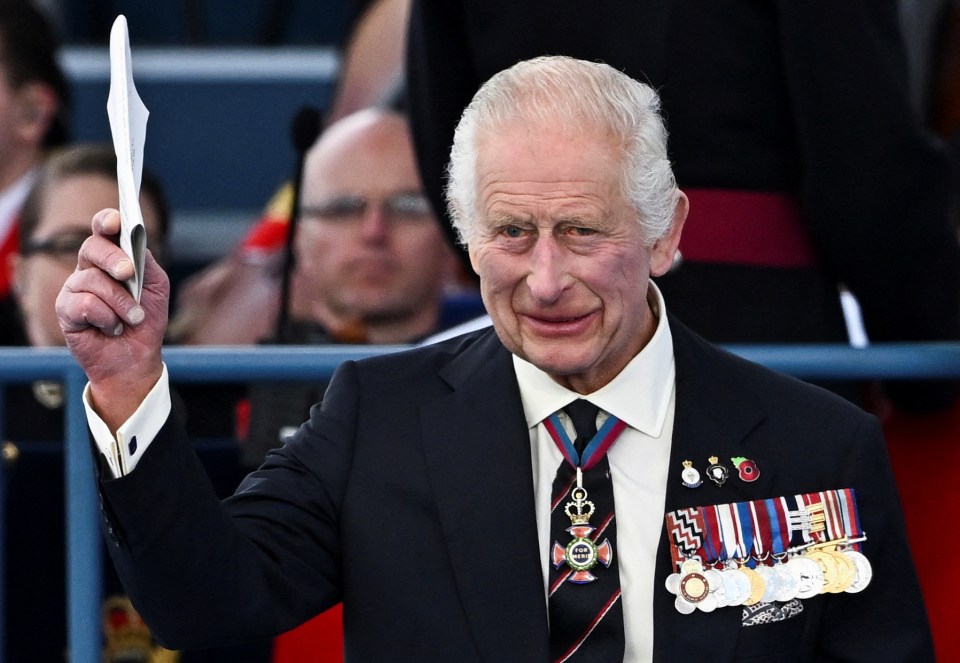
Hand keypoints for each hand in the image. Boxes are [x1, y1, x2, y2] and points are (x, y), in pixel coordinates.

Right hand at [55, 208, 168, 430]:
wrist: (136, 358)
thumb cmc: (145, 319)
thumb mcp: (156, 287)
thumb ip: (146, 263)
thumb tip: (136, 243)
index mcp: (111, 258)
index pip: (102, 230)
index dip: (107, 221)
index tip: (116, 221)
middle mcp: (89, 269)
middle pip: (92, 247)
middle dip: (113, 259)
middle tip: (128, 273)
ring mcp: (75, 288)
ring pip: (93, 281)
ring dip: (121, 303)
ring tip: (133, 318)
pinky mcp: (66, 310)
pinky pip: (85, 305)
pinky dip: (107, 318)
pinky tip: (112, 328)